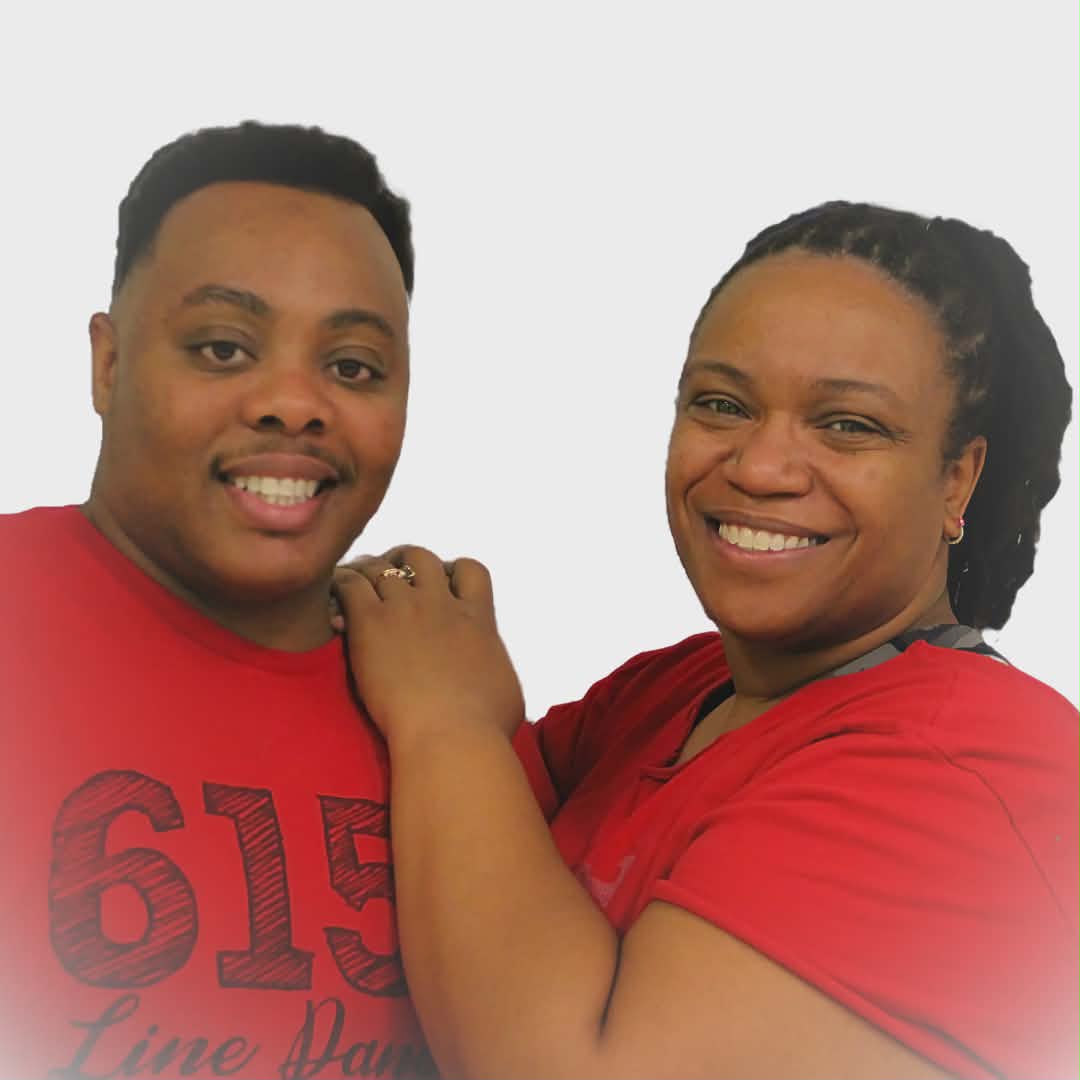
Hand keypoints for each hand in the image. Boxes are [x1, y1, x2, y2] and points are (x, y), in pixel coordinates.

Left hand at [333, 546, 524, 750]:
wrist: (450, 737)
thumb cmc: (485, 727)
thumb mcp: (507, 690)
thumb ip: (495, 669)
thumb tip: (495, 677)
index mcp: (477, 618)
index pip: (469, 570)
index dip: (452, 572)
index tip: (440, 589)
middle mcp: (442, 605)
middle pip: (420, 557)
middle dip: (403, 563)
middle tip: (389, 581)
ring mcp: (406, 610)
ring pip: (381, 567)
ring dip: (366, 573)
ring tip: (354, 587)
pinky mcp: (371, 624)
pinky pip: (350, 585)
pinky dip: (341, 587)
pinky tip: (335, 606)